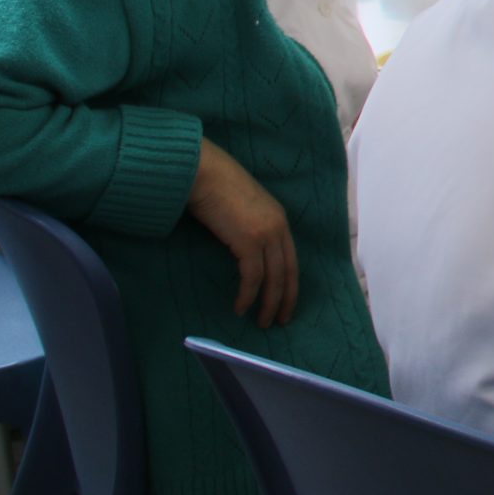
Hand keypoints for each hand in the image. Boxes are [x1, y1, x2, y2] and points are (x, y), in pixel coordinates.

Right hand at [188, 141, 297, 327]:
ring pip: (274, 278)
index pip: (291, 258)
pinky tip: (240, 308)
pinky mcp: (249, 240)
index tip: (287, 302)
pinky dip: (248, 295)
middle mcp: (278, 226)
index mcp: (279, 218)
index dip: (290, 283)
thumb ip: (248, 227)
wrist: (202, 172)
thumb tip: (242, 249)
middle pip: (288, 271)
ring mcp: (266, 233)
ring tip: (261, 322)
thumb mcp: (240, 209)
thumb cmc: (214, 188)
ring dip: (268, 303)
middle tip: (280, 320)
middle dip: (285, 299)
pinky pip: (253, 277)